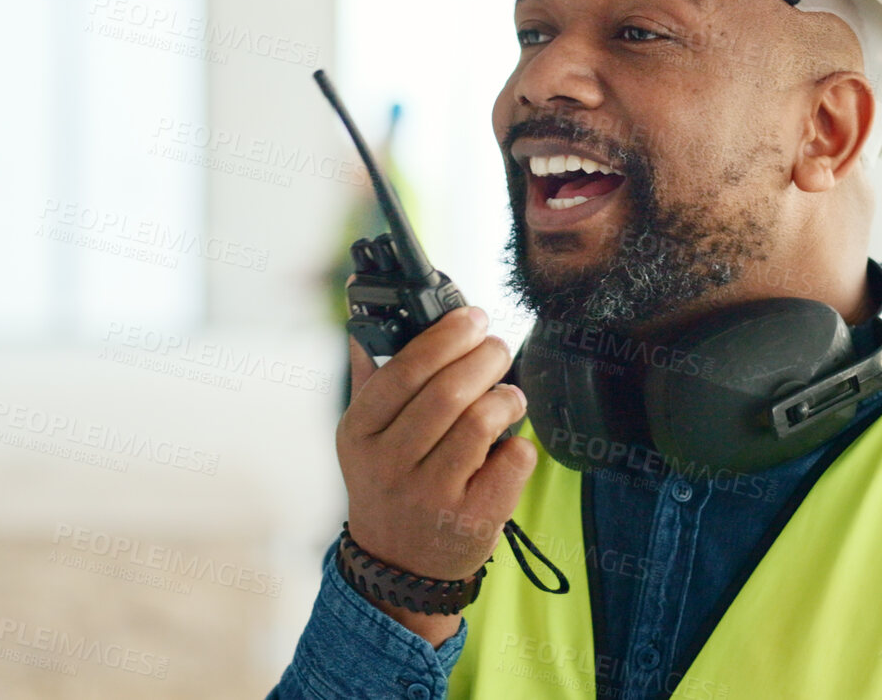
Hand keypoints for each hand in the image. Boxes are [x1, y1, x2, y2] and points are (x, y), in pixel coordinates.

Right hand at [336, 305, 535, 643]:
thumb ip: (370, 375)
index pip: (404, 369)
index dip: (445, 336)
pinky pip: (512, 462)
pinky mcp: (471, 520)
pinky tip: (510, 444)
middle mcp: (389, 464)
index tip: (472, 317)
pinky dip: (521, 444)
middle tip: (498, 348)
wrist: (398, 563)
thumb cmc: (387, 482)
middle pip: (450, 391)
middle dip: (485, 357)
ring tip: (509, 395)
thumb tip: (367, 317)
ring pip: (482, 422)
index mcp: (360, 431)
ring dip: (507, 397)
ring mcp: (430, 495)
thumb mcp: (363, 434)